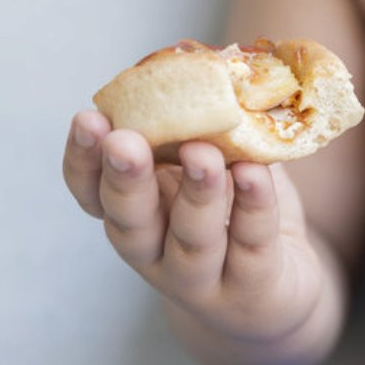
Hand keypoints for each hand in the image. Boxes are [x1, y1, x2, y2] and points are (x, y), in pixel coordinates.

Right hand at [62, 110, 323, 341]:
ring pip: (191, 239)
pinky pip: (250, 244)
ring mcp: (201, 277)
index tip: (88, 119)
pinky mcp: (250, 288)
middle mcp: (157, 252)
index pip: (93, 194)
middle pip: (130, 222)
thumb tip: (217, 71)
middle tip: (124, 142)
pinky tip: (254, 174)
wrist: (281, 293)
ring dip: (195, 194)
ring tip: (202, 153)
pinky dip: (252, 207)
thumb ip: (205, 132)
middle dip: (125, 179)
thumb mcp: (215, 169)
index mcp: (138, 215)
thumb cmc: (237, 216)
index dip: (84, 161)